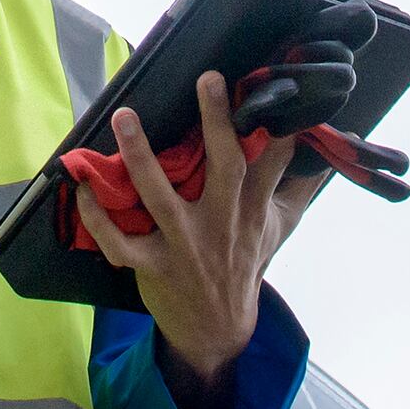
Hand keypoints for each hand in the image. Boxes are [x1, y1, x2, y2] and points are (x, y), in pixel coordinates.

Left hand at [77, 70, 327, 386]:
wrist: (218, 329)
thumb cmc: (245, 263)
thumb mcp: (281, 227)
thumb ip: (299, 188)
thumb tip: (327, 150)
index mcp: (253, 209)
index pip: (274, 162)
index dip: (279, 128)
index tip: (282, 90)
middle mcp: (221, 222)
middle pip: (224, 168)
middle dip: (217, 123)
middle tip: (209, 79)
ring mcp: (185, 245)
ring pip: (160, 198)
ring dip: (140, 157)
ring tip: (125, 116)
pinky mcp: (152, 267)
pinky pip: (120, 241)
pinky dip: (97, 218)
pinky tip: (82, 188)